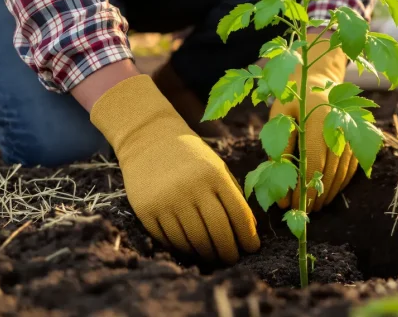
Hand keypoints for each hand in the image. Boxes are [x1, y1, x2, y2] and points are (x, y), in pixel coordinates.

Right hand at [90, 75, 259, 262]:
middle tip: (232, 259)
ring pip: (193, 241)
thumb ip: (233, 194)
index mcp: (214, 175)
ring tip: (213, 256)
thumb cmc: (190, 157)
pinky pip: (169, 240)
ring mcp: (167, 200)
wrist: (148, 138)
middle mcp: (191, 187)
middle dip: (228, 252)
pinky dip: (182, 249)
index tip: (252, 248)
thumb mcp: (216, 167)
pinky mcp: (146, 210)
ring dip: (206, 254)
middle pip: (217, 233)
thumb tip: (248, 230)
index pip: (238, 214)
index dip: (247, 236)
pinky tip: (191, 248)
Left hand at [270, 35, 358, 212]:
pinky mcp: (361, 137)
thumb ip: (281, 144)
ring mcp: (354, 131)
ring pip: (342, 171)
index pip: (312, 160)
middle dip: (315, 194)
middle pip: (329, 169)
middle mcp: (342, 124)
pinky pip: (352, 167)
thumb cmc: (292, 97)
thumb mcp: (280, 115)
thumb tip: (279, 178)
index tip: (290, 204)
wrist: (319, 77)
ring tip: (314, 206)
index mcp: (319, 116)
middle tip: (302, 212)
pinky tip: (328, 192)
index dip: (301, 186)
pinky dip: (340, 183)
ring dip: (328, 192)